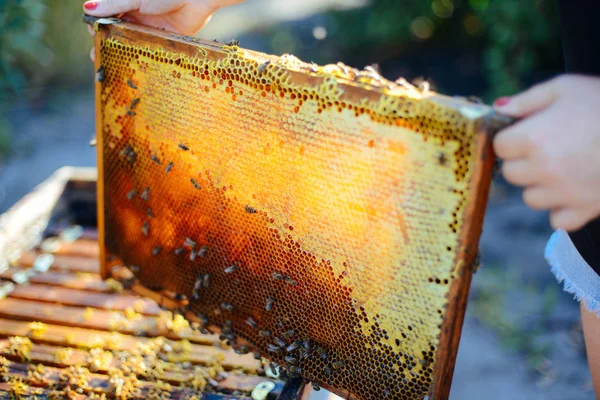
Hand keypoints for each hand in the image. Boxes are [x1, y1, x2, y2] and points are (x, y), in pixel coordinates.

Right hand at [84, 0, 243, 60]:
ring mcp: (146, 28)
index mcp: (125, 2)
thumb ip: (114, 4)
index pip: (104, 15)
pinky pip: (145, 50)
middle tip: (97, 55)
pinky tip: (130, 66)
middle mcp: (133, 15)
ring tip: (109, 63)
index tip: (92, 34)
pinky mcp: (159, 40)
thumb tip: (87, 8)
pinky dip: (137, 57)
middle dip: (104, 42)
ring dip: (118, 52)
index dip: (97, 25)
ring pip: (127, 42)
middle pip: (113, 31)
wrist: (197, 0)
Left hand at [493, 75, 599, 230]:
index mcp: (533, 138)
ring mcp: (564, 193)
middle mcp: (543, 169)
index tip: (527, 132)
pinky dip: (563, 209)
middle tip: (548, 148)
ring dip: (541, 186)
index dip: (512, 138)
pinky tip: (576, 190)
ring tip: (565, 167)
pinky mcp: (585, 210)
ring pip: (531, 198)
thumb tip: (499, 109)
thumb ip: (527, 100)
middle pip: (511, 173)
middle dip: (524, 161)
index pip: (500, 146)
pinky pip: (558, 219)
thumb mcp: (565, 87)